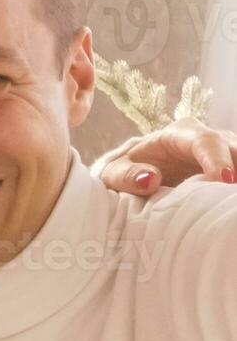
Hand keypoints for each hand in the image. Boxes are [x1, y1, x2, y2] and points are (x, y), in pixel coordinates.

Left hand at [96, 117, 236, 195]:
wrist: (138, 173)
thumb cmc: (127, 171)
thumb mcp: (115, 173)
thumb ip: (126, 176)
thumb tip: (150, 179)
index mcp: (181, 133)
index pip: (206, 141)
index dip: (217, 160)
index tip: (224, 180)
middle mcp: (209, 138)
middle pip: (233, 150)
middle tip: (235, 198)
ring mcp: (224, 153)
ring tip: (233, 203)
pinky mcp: (230, 168)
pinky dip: (235, 193)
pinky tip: (232, 207)